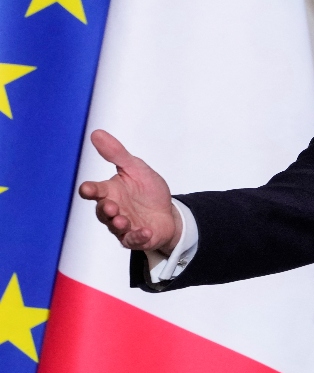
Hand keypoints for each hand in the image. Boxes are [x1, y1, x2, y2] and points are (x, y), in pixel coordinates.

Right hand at [79, 129, 180, 252]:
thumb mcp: (135, 168)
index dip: (90, 190)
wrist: (167, 212)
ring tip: (123, 220)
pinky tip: (145, 231)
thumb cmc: (147, 190)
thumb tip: (97, 133)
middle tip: (110, 206)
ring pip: (115, 227)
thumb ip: (116, 153)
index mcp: (110, 191)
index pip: (95, 190)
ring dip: (118, 223)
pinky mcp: (135, 237)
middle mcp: (113, 209)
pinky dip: (138, 236)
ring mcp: (123, 225)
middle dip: (105, 209)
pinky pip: (133, 239)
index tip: (87, 189)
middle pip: (102, 211)